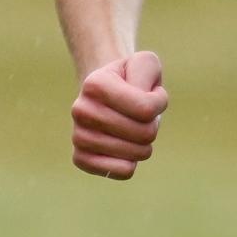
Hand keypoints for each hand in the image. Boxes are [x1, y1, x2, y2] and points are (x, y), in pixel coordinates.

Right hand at [70, 50, 168, 179]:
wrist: (107, 94)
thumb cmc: (133, 79)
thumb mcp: (146, 63)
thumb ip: (149, 72)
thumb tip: (142, 109)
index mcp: (94, 83)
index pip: (146, 108)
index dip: (159, 101)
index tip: (150, 93)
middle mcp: (81, 110)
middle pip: (144, 133)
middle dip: (153, 125)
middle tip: (143, 115)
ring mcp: (78, 136)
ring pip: (135, 154)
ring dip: (144, 144)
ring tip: (133, 129)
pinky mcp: (81, 159)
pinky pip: (122, 172)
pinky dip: (132, 161)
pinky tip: (123, 148)